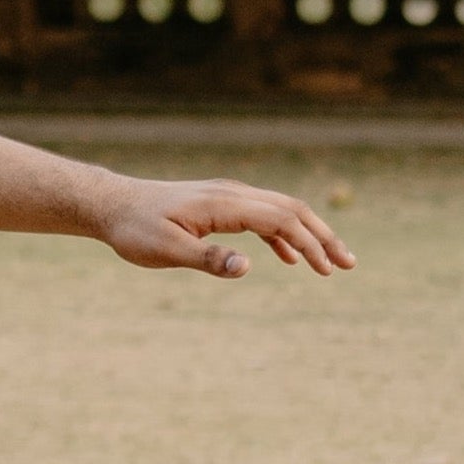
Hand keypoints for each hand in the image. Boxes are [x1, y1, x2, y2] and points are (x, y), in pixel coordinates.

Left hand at [96, 177, 354, 279]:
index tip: (329, 270)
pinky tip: (289, 258)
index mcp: (225, 204)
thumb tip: (248, 267)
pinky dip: (282, 235)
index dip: (310, 244)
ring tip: (331, 264)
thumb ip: (208, 259)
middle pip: (292, 210)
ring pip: (281, 210)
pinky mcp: (221, 204)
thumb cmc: (135, 230)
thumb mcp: (166, 251)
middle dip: (323, 237)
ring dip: (308, 235)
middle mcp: (233, 194)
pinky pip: (262, 216)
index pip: (282, 219)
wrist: (113, 204)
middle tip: (349, 264)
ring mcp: (229, 196)